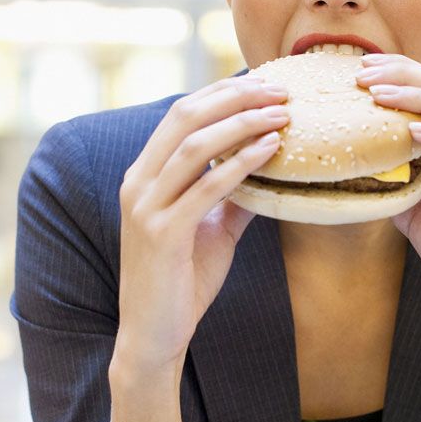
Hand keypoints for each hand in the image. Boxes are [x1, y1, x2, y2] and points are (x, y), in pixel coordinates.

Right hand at [115, 74, 289, 372]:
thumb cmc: (181, 283)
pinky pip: (206, 187)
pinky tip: (270, 150)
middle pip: (185, 116)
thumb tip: (268, 168)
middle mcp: (138, 183)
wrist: (153, 337)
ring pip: (195, 146)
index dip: (223, 92)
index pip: (182, 114)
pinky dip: (241, 163)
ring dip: (243, 123)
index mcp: (144, 175)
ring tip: (282, 115)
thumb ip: (233, 196)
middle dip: (235, 96)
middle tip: (280, 90)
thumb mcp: (211, 230)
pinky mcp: (162, 234)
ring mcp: (146, 207)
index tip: (265, 84)